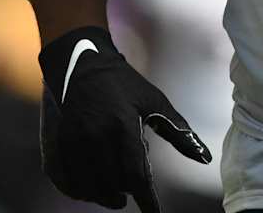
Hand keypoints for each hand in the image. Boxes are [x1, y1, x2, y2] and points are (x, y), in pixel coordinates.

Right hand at [38, 26, 210, 209]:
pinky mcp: (58, 143)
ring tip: (115, 194)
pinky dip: (79, 191)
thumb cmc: (124, 83)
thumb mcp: (155, 101)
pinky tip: (90, 190)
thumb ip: (179, 131)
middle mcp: (95, 137)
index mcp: (122, 125)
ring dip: (103, 196)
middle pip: (111, 185)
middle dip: (125, 194)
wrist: (82, 63)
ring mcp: (73, 141)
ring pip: (89, 187)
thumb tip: (204, 158)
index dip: (146, 200)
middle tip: (134, 191)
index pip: (135, 174)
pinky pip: (66, 180)